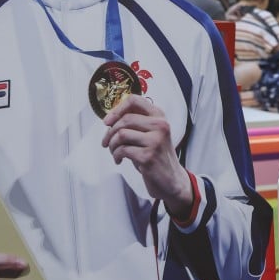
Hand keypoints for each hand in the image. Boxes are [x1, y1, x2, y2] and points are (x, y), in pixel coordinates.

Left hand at [101, 95, 192, 219]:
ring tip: (114, 152)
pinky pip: (122, 150)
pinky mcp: (149, 155)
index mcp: (159, 116)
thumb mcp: (151, 134)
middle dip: (110, 132)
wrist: (171, 179)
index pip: (135, 100)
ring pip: (121, 134)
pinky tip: (120, 160)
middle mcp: (160, 125)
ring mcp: (156, 140)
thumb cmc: (156, 155)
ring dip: (112, 145)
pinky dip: (116, 156)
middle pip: (125, 119)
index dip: (116, 109)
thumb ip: (137, 123)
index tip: (108, 121)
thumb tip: (110, 118)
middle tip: (107, 142)